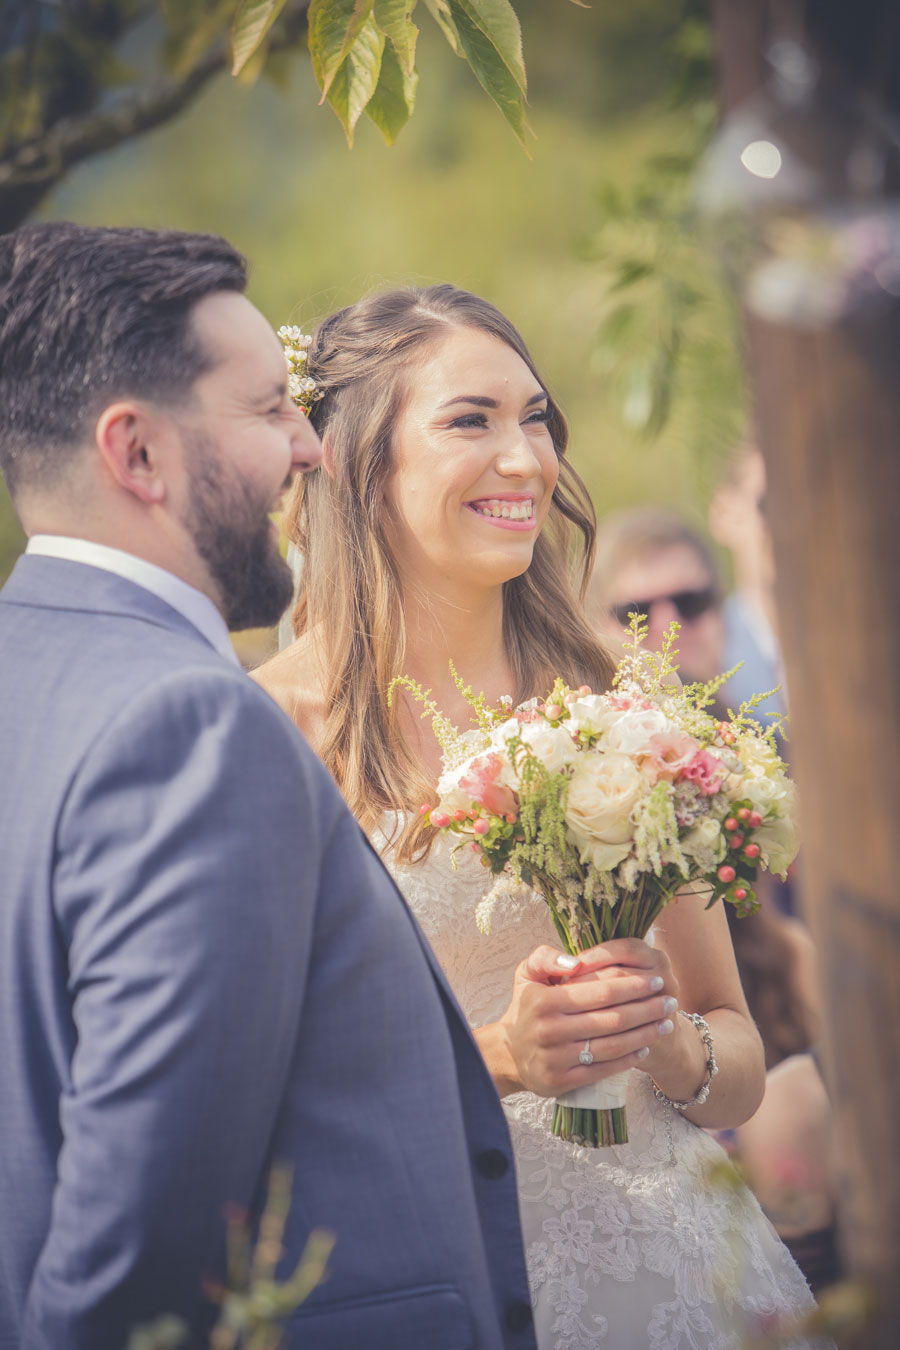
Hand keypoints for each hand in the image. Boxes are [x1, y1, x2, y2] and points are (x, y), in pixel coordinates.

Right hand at [493, 938, 681, 1098]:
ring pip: (611, 1045)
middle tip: (670, 1000)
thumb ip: (546, 957)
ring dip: (645, 1034)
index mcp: (544, 1000)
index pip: (600, 991)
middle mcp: (550, 1030)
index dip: (633, 985)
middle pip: (611, 1018)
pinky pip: (603, 1069)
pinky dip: (628, 1058)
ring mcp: (556, 1058)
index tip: (655, 978)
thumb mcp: (526, 974)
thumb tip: (576, 961)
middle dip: (647, 1008)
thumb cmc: (526, 1007)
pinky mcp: (562, 1082)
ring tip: (666, 1023)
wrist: (508, 1053)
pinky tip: (646, 1046)